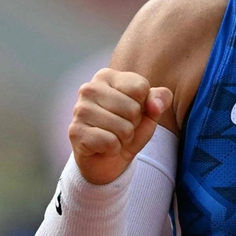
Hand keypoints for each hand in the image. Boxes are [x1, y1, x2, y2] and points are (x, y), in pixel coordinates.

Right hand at [68, 69, 171, 185]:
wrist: (106, 158)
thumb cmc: (127, 128)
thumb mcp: (150, 112)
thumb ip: (160, 99)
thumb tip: (155, 105)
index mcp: (106, 76)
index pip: (140, 87)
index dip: (143, 105)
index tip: (131, 112)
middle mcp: (89, 88)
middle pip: (132, 108)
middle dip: (133, 124)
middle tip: (121, 127)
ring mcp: (79, 110)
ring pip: (123, 128)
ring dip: (124, 138)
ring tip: (113, 136)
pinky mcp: (75, 131)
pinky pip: (110, 142)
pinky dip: (113, 149)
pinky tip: (103, 147)